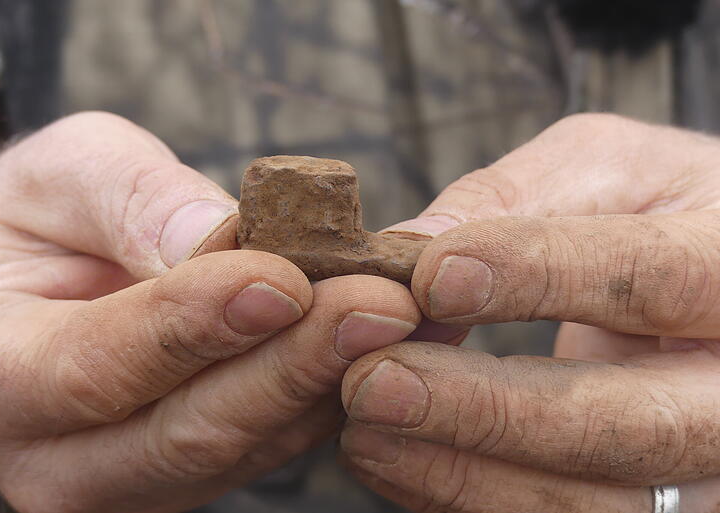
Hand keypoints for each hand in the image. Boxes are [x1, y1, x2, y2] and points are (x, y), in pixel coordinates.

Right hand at [0, 112, 421, 512]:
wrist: (46, 289)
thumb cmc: (43, 228)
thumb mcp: (61, 180)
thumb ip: (127, 200)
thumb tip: (213, 240)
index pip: (94, 366)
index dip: (192, 324)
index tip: (284, 278)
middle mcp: (60, 457)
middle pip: (187, 431)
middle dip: (292, 363)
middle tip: (382, 303)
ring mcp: (134, 480)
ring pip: (247, 446)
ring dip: (331, 379)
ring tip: (408, 316)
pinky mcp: (197, 472)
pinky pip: (276, 440)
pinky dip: (336, 387)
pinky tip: (394, 339)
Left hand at [339, 113, 719, 511]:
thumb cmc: (665, 208)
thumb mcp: (612, 167)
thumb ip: (515, 197)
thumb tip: (408, 247)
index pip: (651, 277)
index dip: (538, 276)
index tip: (431, 278)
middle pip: (628, 425)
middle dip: (488, 412)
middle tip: (374, 382)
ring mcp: (707, 462)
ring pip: (596, 502)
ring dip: (462, 473)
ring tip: (364, 427)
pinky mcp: (658, 497)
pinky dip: (466, 497)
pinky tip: (396, 457)